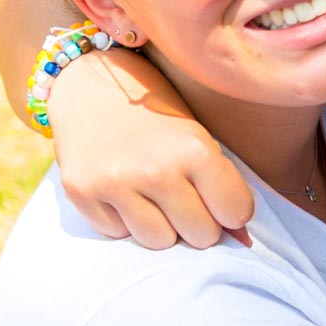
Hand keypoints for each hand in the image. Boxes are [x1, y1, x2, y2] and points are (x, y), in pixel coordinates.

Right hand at [49, 51, 253, 247]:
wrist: (91, 83)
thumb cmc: (156, 114)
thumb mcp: (199, 138)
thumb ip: (221, 185)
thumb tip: (242, 241)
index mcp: (195, 150)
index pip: (235, 213)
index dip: (230, 209)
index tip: (218, 197)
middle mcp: (156, 170)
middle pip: (201, 236)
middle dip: (199, 222)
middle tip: (186, 197)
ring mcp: (116, 184)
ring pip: (160, 242)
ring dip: (161, 225)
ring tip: (152, 194)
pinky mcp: (82, 193)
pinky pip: (119, 235)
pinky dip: (125, 220)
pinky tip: (122, 190)